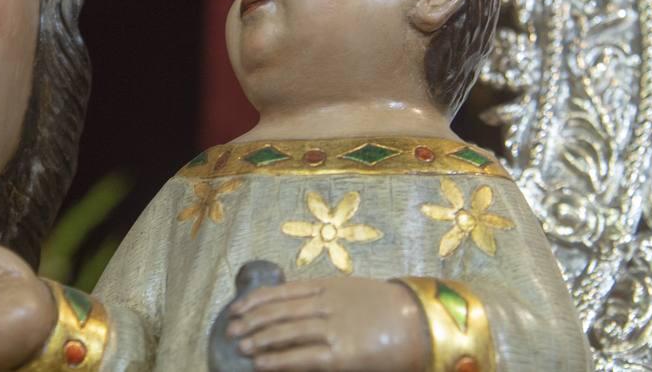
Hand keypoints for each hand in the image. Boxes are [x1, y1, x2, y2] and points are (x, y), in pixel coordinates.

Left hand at [226, 277, 427, 371]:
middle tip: (231, 331)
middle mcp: (325, 305)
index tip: (237, 309)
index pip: (281, 291)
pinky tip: (260, 363)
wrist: (420, 322)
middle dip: (251, 321)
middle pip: (278, 311)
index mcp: (328, 286)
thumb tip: (296, 306)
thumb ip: (325, 297)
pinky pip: (301, 358)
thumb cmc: (388, 309)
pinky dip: (277, 360)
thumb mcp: (352, 292)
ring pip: (285, 332)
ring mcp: (332, 329)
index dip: (255, 301)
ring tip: (240, 347)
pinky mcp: (341, 355)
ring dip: (258, 340)